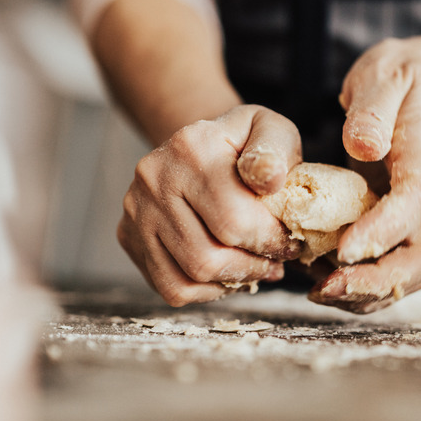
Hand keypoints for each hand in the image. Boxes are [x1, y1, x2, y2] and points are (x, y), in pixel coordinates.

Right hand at [118, 105, 302, 305]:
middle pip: (208, 256)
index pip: (234, 220)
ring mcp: (136, 210)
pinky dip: (206, 290)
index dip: (272, 242)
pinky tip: (228, 273)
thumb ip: (275, 151)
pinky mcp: (129, 236)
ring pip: (190, 277)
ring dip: (233, 281)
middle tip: (275, 260)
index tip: (291, 243)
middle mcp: (154, 178)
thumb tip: (270, 179)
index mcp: (191, 147)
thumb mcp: (270, 130)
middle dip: (254, 266)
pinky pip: (171, 287)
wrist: (199, 147)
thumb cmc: (243, 145)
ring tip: (255, 266)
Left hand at [308, 37, 420, 312]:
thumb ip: (373, 109)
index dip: (383, 231)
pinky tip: (324, 281)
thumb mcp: (383, 77)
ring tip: (319, 291)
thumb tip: (364, 147)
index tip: (342, 250)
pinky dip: (364, 288)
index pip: (415, 202)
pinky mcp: (407, 229)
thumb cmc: (398, 81)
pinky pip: (395, 271)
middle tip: (326, 287)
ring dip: (369, 293)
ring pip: (412, 273)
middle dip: (379, 281)